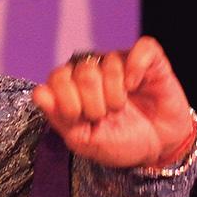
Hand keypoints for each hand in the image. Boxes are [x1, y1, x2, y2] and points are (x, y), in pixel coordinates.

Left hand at [31, 36, 195, 169]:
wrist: (158, 148)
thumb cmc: (118, 142)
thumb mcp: (84, 141)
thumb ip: (60, 118)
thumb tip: (39, 93)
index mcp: (70, 86)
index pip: (56, 78)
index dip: (68, 102)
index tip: (80, 119)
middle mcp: (92, 69)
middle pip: (84, 71)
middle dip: (94, 103)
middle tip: (104, 116)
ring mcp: (119, 62)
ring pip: (109, 62)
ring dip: (116, 94)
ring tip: (120, 107)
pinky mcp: (148, 60)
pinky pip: (142, 48)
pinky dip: (137, 68)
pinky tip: (135, 86)